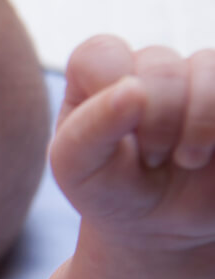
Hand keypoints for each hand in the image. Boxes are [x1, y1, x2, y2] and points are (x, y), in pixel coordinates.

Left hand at [52, 36, 214, 249]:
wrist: (162, 226)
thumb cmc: (110, 191)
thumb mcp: (78, 170)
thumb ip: (88, 130)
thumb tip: (132, 90)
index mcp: (98, 74)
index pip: (101, 53)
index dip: (108, 93)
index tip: (114, 136)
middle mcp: (148, 65)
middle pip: (160, 65)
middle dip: (155, 122)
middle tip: (151, 160)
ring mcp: (197, 74)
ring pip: (210, 69)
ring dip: (199, 125)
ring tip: (186, 160)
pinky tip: (213, 153)